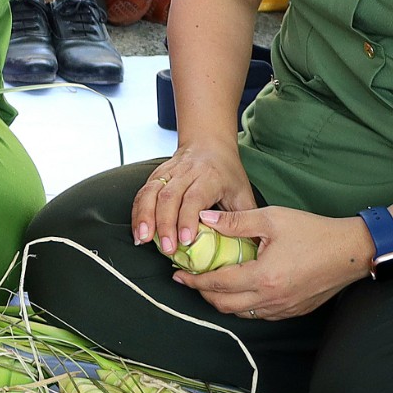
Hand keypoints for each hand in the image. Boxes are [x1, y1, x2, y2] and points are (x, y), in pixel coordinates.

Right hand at [133, 141, 256, 256]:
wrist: (209, 144)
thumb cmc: (228, 174)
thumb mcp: (243, 193)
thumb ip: (244, 219)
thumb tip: (255, 249)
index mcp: (210, 177)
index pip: (195, 197)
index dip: (188, 218)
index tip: (186, 241)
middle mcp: (186, 172)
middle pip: (170, 196)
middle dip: (165, 224)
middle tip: (166, 249)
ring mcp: (168, 172)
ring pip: (151, 193)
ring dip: (145, 217)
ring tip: (143, 239)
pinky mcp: (156, 175)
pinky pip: (142, 193)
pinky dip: (137, 212)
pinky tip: (138, 231)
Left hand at [171, 206, 371, 320]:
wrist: (352, 250)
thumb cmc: (313, 231)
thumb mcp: (272, 219)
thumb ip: (235, 221)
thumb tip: (203, 220)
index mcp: (263, 277)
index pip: (217, 284)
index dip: (194, 280)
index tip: (179, 274)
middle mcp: (272, 299)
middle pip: (225, 305)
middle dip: (203, 294)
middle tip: (190, 280)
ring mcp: (284, 308)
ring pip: (242, 314)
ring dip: (222, 302)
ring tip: (211, 284)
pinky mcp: (294, 311)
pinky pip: (260, 314)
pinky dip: (243, 306)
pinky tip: (240, 289)